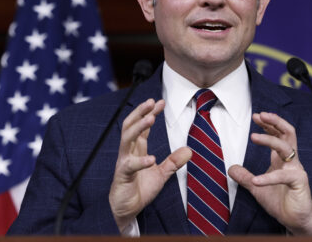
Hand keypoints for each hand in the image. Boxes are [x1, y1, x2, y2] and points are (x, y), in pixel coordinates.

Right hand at [109, 98, 191, 232]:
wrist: (125, 209)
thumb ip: (173, 162)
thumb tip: (189, 150)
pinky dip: (140, 161)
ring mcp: (124, 162)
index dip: (150, 113)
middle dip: (140, 112)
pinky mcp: (122, 175)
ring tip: (150, 118)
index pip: (143, 126)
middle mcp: (128, 151)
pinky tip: (151, 159)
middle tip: (151, 101)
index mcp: (137, 149)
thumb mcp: (161, 174)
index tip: (160, 102)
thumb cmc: (139, 189)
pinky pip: (130, 165)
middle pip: (131, 125)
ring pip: (127, 138)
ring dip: (139, 127)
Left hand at [228, 112, 311, 235]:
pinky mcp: (299, 182)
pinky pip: (283, 176)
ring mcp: (296, 170)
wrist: (296, 220)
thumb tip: (231, 168)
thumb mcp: (257, 188)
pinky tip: (255, 180)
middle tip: (260, 115)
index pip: (278, 134)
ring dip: (269, 140)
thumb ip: (245, 177)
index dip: (268, 124)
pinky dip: (268, 178)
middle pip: (287, 133)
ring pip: (286, 147)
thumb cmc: (281, 201)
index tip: (256, 117)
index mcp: (282, 159)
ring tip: (253, 136)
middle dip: (275, 121)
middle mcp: (291, 161)